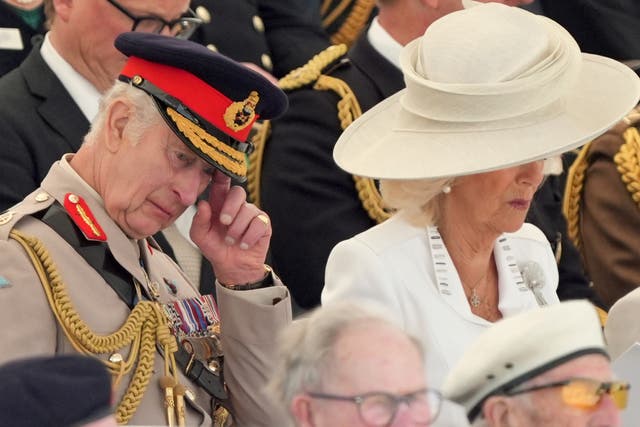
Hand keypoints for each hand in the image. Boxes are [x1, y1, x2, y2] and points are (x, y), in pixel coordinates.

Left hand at [190, 170, 270, 284]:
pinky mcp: (263, 225)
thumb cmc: (216, 249)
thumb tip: (203, 204)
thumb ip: (198, 221)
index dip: (221, 174)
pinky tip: (244, 244)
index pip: (221, 184)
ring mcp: (251, 214)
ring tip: (231, 240)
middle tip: (224, 222)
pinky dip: (249, 236)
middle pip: (238, 192)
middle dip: (230, 207)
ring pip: (248, 210)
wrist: (232, 268)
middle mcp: (236, 206)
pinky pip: (259, 223)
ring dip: (238, 228)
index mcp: (219, 204)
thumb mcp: (201, 237)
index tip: (220, 169)